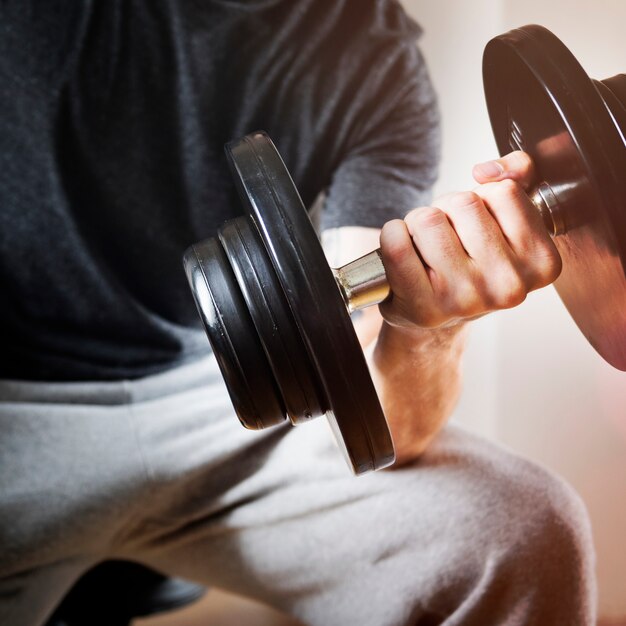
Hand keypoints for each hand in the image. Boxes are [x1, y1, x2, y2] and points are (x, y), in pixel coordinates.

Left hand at [378, 151, 561, 329]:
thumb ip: (517, 177)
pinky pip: (396, 242)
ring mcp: (466, 299)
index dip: (482, 199)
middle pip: (463, 203)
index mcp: (541, 263)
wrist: (434, 314)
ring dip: (418, 223)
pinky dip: (392, 236)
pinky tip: (405, 253)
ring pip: (428, 218)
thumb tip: (488, 171)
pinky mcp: (425, 306)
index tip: (478, 226)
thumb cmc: (470, 265)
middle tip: (448, 239)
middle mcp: (508, 287)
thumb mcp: (505, 220)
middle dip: (447, 210)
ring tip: (427, 249)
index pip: (503, 192)